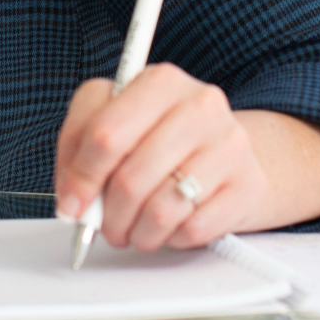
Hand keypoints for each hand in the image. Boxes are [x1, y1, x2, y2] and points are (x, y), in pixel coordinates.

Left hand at [54, 63, 266, 250]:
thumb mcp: (114, 122)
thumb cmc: (160, 137)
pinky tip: (170, 225)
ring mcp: (230, 144)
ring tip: (133, 229)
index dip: (80, 178)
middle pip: (131, 179)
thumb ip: (80, 150)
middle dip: (106, 216)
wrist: (225, 149)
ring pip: (161, 211)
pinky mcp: (248, 183)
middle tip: (102, 226)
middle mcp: (200, 105)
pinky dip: (172, 238)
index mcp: (160, 81)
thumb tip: (72, 200)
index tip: (70, 205)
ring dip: (136, 233)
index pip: (105, 134)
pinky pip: (193, 229)